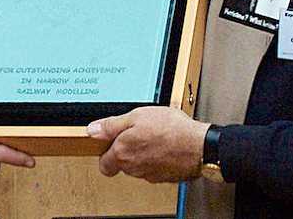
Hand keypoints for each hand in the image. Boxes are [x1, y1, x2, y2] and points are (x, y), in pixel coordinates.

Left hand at [87, 106, 208, 182]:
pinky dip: (156, 158)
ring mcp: (149, 175)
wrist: (199, 146)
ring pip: (138, 166)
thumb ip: (111, 125)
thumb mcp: (137, 116)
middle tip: (137, 133)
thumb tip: (93, 130)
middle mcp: (133, 168)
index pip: (104, 164)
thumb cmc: (171, 130)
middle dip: (126, 150)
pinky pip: (153, 168)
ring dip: (142, 153)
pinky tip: (165, 144)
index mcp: (122, 153)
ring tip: (154, 135)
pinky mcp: (164, 177)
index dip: (106, 152)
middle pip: (121, 164)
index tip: (112, 141)